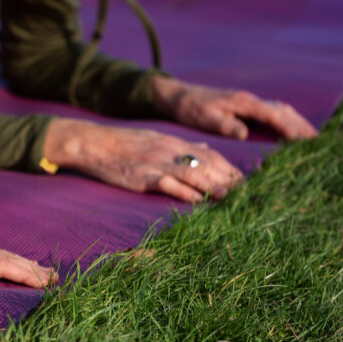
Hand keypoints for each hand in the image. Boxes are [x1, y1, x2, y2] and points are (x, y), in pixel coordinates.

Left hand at [0, 217, 56, 288]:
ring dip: (30, 266)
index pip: (5, 267)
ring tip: (49, 273)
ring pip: (10, 257)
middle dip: (35, 271)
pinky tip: (21, 263)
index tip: (47, 284)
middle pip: (13, 261)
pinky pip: (2, 256)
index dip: (26, 276)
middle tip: (58, 281)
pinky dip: (16, 261)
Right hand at [43, 118, 242, 201]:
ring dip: (213, 188)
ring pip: (192, 174)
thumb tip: (206, 150)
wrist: (94, 143)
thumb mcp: (156, 139)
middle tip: (248, 196)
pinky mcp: (143, 176)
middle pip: (207, 165)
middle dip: (229, 180)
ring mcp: (157, 163)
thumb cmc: (124, 143)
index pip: (210, 155)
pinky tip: (198, 202)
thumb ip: (182, 146)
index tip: (246, 182)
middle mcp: (170, 151)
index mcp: (174, 142)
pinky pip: (169, 184)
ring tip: (231, 200)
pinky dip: (185, 193)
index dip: (230, 169)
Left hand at [150, 76, 318, 140]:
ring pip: (281, 109)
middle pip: (283, 111)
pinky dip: (287, 118)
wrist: (179, 96)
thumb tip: (244, 133)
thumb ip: (224, 125)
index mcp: (242, 102)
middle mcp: (249, 99)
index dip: (290, 128)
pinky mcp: (246, 105)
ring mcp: (249, 101)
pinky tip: (293, 128)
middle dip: (302, 126)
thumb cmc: (190, 109)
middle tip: (320, 143)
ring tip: (314, 138)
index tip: (305, 141)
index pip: (272, 115)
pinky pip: (273, 110)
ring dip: (297, 122)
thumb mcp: (204, 118)